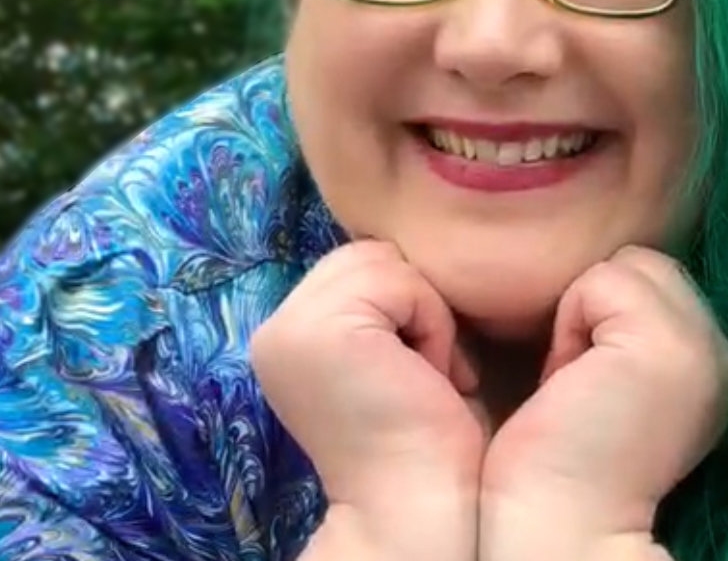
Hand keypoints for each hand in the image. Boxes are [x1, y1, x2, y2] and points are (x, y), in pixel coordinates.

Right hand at [250, 239, 485, 559]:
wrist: (416, 500)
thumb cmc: (422, 429)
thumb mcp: (389, 343)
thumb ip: (376, 298)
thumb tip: (403, 248)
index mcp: (287, 331)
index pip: (358, 264)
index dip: (403, 301)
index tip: (419, 366)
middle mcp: (274, 326)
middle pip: (370, 255)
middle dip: (413, 301)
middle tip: (426, 368)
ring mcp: (289, 326)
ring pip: (387, 262)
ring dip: (426, 312)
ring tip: (427, 371)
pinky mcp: (320, 328)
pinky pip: (403, 281)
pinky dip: (433, 323)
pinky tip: (431, 375)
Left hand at [480, 246, 727, 560]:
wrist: (561, 524)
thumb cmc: (564, 449)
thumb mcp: (614, 365)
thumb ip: (632, 320)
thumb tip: (614, 270)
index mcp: (718, 363)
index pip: (660, 280)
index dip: (612, 315)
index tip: (594, 381)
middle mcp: (726, 353)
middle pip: (645, 264)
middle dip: (601, 310)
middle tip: (584, 381)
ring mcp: (704, 345)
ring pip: (626, 266)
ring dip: (586, 315)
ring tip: (580, 380)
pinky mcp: (668, 343)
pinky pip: (600, 280)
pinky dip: (571, 323)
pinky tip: (572, 380)